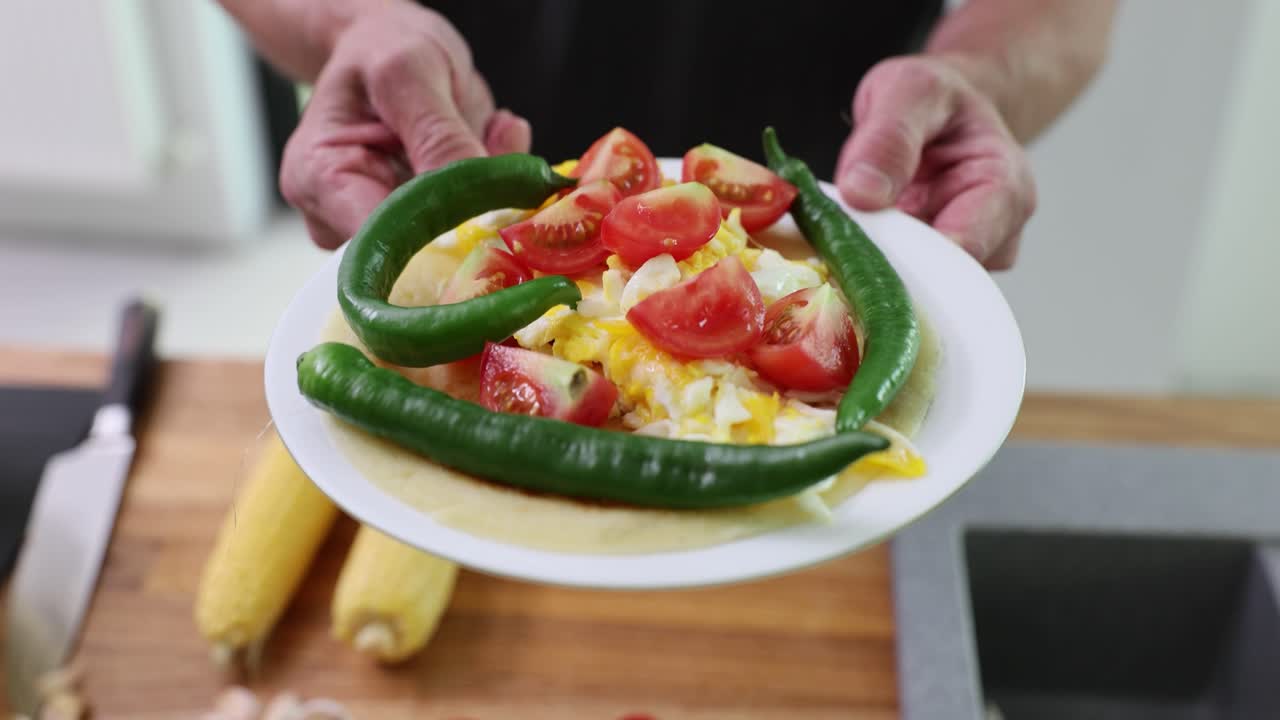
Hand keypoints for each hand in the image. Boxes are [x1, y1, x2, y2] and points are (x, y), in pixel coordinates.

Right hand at [281, 3, 530, 248]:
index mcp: (319, 178)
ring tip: (486, 129)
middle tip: (496, 142)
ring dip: (488, 190)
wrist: (388, 43)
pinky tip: (490, 139)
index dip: (432, 241)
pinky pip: (473, 222)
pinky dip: (495, 186)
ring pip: (453, 238)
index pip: (375, 242)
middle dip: (470, 205)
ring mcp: (383, 225)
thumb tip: (469, 200)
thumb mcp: (407, 70)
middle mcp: (342, 215)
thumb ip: (436, 133)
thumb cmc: (382, 48)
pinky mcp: (421, 224)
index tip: (486, 215)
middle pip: (416, 250)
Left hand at [835, 56, 1035, 269]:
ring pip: (919, 288)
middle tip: (843, 244)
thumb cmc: (936, 99)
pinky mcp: (935, 270)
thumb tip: (862, 193)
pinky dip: (874, 271)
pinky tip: (857, 246)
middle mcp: (996, 233)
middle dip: (890, 265)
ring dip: (878, 268)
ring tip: (851, 235)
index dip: (914, 256)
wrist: (942, 114)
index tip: (865, 249)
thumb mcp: (909, 90)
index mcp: (1005, 187)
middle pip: (942, 278)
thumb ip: (889, 136)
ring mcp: (965, 257)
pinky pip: (902, 285)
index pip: (967, 246)